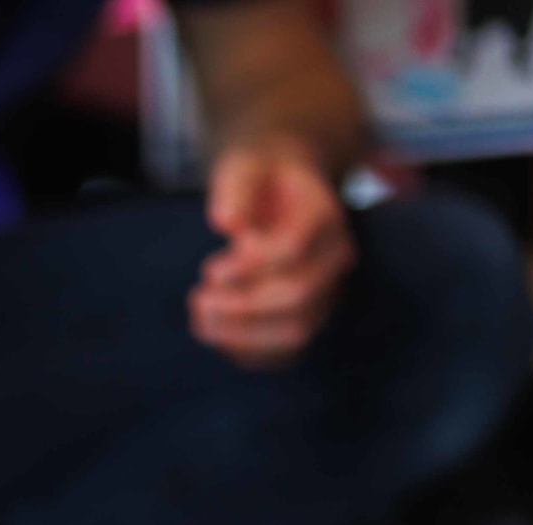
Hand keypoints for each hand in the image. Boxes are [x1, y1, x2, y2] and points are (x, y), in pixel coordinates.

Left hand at [191, 136, 354, 367]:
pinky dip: (247, 351)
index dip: (249, 261)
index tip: (213, 263)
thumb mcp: (242, 164)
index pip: (292, 247)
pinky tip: (214, 334)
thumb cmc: (260, 177)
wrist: (284, 188)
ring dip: (241, 334)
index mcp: (324, 215)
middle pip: (297, 295)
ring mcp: (326, 290)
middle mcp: (334, 257)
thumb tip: (226, 223)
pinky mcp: (308, 315)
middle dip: (240, 303)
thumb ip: (235, 187)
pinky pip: (286, 352)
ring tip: (201, 318)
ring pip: (296, 331)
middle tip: (198, 296)